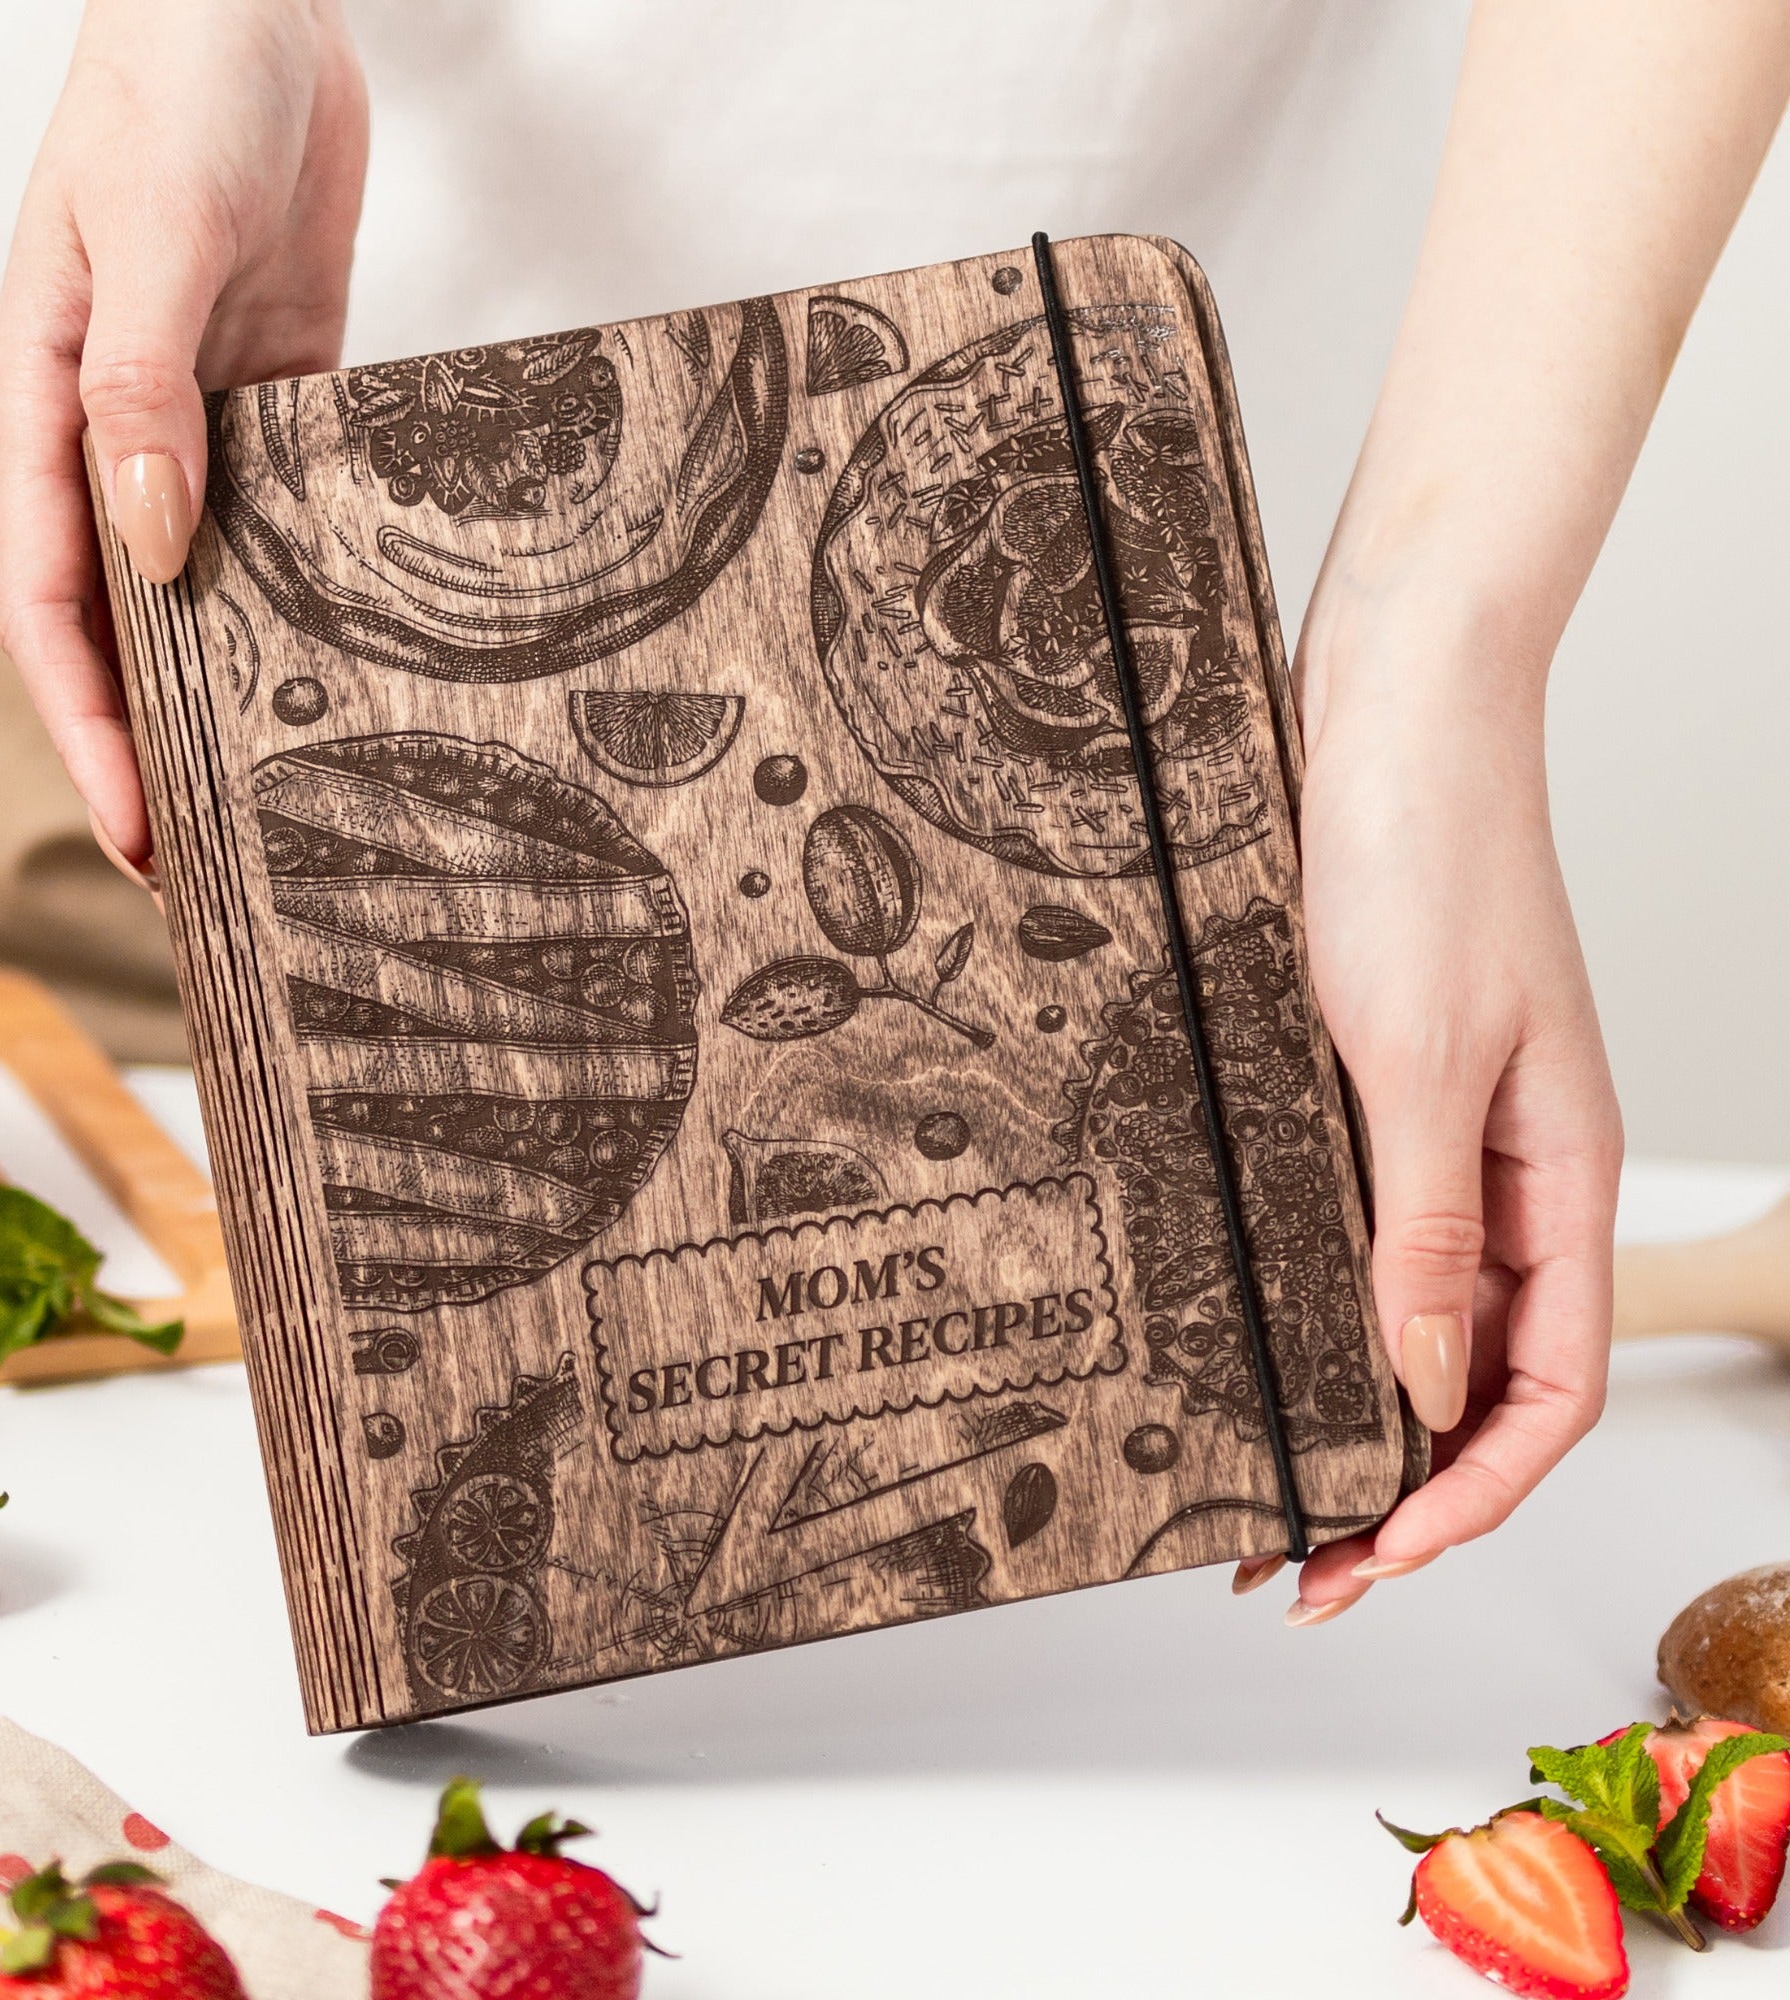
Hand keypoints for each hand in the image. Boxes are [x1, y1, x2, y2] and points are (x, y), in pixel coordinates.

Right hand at [0, 0, 366, 869]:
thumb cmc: (173, 84)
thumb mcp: (146, 236)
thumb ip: (142, 390)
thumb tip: (156, 545)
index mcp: (47, 406)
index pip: (51, 607)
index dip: (88, 729)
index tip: (139, 833)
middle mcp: (115, 435)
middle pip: (125, 623)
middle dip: (157, 743)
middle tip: (222, 861)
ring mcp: (202, 423)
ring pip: (208, 584)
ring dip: (238, 683)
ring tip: (295, 790)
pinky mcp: (283, 397)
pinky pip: (295, 518)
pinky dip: (319, 589)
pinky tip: (368, 655)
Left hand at [1238, 604, 1621, 1620]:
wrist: (1383, 700)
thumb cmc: (1425, 851)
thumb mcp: (1422, 1062)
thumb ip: (1427, 1232)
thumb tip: (1426, 1385)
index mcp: (1558, 1177)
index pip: (1545, 1388)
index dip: (1470, 1495)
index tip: (1372, 1557)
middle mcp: (1505, 1168)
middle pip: (1474, 1370)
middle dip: (1394, 1480)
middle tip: (1288, 1558)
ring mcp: (1433, 1126)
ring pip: (1407, 1309)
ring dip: (1342, 1403)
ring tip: (1252, 1482)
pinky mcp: (1361, 1081)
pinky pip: (1350, 1224)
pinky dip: (1307, 1301)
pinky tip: (1239, 1339)